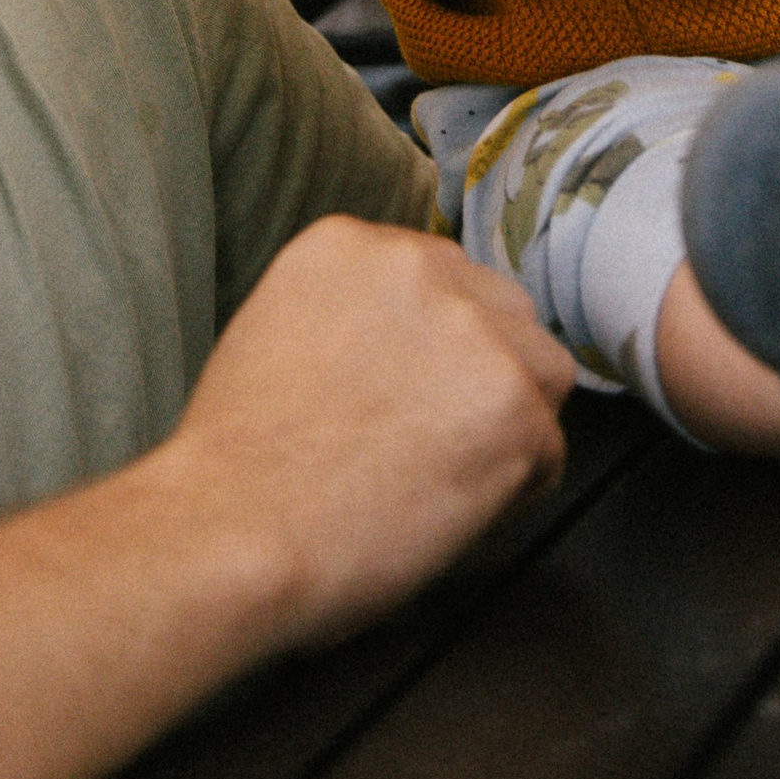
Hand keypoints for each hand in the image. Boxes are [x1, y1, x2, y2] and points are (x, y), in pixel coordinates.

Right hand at [157, 215, 572, 647]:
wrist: (230, 535)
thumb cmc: (237, 471)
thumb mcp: (276, 337)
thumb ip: (353, 318)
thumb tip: (410, 351)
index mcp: (352, 243)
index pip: (442, 281)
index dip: (434, 352)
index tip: (409, 399)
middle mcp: (422, 265)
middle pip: (501, 314)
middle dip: (480, 376)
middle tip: (429, 447)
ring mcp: (477, 329)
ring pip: (537, 375)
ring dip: (504, 428)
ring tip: (434, 483)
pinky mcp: (516, 401)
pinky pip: (549, 450)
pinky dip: (514, 492)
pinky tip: (445, 513)